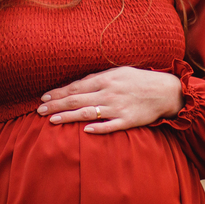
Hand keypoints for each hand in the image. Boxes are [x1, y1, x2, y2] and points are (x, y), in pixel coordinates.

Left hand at [37, 66, 182, 133]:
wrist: (165, 92)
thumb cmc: (139, 81)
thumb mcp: (118, 72)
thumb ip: (98, 78)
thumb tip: (78, 84)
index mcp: (106, 80)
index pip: (76, 87)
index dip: (58, 93)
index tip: (44, 98)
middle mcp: (109, 93)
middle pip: (77, 100)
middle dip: (56, 105)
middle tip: (39, 111)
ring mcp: (118, 108)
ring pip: (88, 113)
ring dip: (68, 117)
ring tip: (52, 121)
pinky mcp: (128, 121)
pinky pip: (110, 126)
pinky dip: (97, 128)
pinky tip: (84, 131)